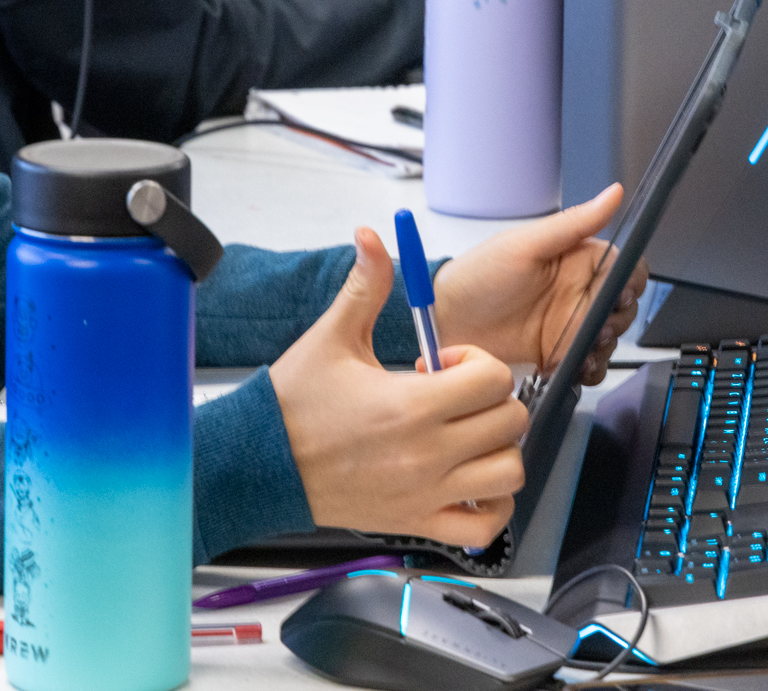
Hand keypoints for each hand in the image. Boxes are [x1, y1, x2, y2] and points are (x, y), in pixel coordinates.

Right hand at [271, 228, 526, 547]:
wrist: (258, 465)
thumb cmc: (292, 406)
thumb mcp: (332, 337)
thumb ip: (364, 286)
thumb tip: (373, 238)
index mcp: (411, 405)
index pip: (494, 378)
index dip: (476, 360)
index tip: (443, 363)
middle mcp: (426, 454)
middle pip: (510, 422)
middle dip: (491, 399)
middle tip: (453, 396)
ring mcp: (426, 494)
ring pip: (510, 475)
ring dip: (499, 449)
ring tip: (465, 435)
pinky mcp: (418, 523)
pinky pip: (486, 530)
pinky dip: (493, 507)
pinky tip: (469, 480)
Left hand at [434, 185, 647, 385]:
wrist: (447, 324)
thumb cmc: (478, 276)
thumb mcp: (525, 244)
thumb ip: (574, 223)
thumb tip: (613, 195)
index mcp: (578, 260)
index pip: (627, 268)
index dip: (631, 282)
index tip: (618, 293)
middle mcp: (580, 292)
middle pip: (625, 307)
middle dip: (615, 319)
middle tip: (592, 325)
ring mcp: (572, 325)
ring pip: (612, 340)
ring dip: (602, 347)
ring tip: (576, 347)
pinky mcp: (562, 354)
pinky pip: (591, 365)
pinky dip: (588, 369)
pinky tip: (571, 363)